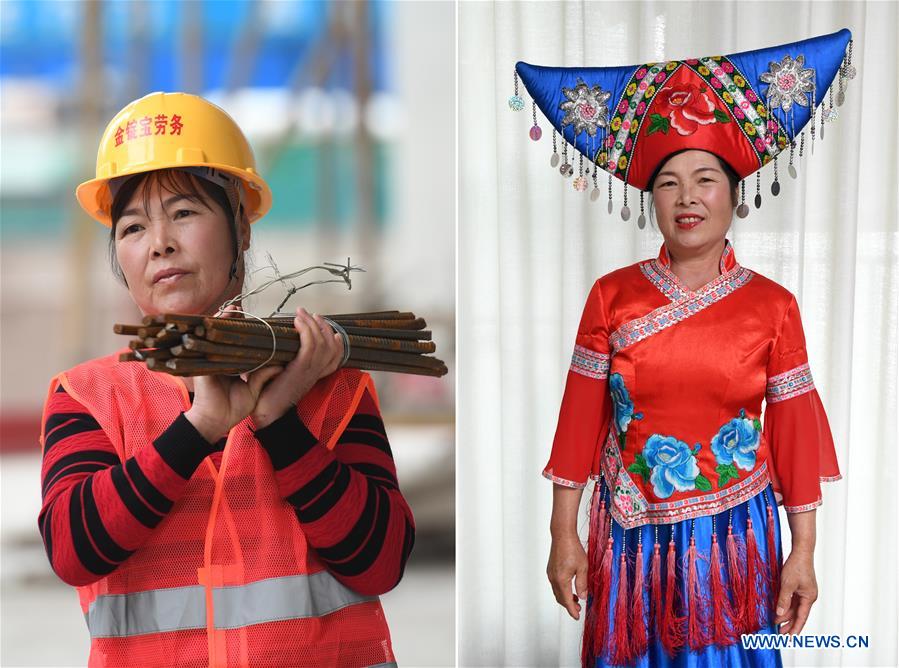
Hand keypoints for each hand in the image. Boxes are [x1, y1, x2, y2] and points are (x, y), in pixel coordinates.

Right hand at [183, 305, 282, 441]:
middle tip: (243, 311)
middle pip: (227, 337)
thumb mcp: (253, 391)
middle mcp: (221, 361)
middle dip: (234, 323)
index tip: (258, 325)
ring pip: (216, 335)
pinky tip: (222, 317)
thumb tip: (279, 364)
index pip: (239, 346)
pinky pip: (206, 340)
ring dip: (224, 320)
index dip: (246, 335)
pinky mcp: (202, 362)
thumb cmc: (232, 409)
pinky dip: (213, 327)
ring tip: (235, 309)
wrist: (215, 422)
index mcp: (232, 367)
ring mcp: (210, 361)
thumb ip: (263, 376)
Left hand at [250, 307, 343, 428]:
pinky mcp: (300, 369)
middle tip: (312, 315)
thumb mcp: (284, 379)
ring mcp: (310, 371)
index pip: (336, 357)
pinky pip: (310, 345)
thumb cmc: (269, 398)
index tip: (330, 330)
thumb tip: (280, 349)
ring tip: (302, 314)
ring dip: (312, 323)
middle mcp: (316, 373)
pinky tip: (297, 321)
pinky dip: (305, 330)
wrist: (268, 415)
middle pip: (332, 346)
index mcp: (314, 376)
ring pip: (322, 341)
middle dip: (324, 326)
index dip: (336, 342)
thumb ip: (287, 366)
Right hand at [547, 533, 587, 619]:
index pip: (566, 601)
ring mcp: (550, 574)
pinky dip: (562, 590)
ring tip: (576, 599)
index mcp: (562, 580)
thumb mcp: (583, 568)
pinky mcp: (551, 569)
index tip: (577, 617)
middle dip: (569, 606)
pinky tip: (570, 587)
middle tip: (579, 609)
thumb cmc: (573, 549)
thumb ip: (582, 584)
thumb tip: (582, 597)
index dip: (572, 611)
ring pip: (557, 592)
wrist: (562, 535)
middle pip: (560, 598)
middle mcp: (553, 578)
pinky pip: (555, 585)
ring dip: (565, 598)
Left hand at [774, 548, 817, 633]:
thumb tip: (780, 614)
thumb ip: (783, 600)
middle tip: (780, 633)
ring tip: (777, 623)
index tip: (790, 638)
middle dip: (789, 624)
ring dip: (786, 615)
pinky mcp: (800, 587)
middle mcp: (808, 596)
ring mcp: (804, 592)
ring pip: (794, 607)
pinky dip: (786, 606)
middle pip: (798, 614)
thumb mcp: (787, 584)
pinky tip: (779, 610)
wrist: (801, 551)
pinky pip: (793, 600)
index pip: (801, 617)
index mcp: (809, 598)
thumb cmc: (796, 566)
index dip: (795, 628)